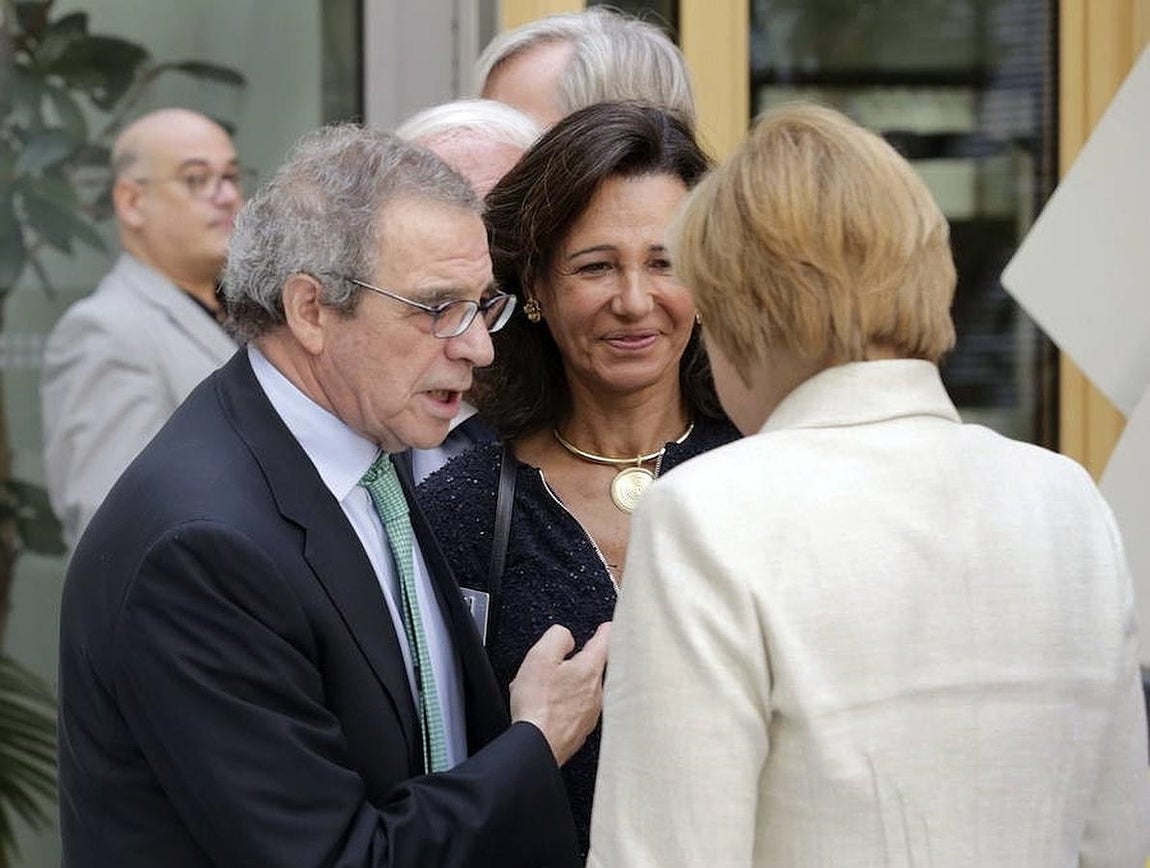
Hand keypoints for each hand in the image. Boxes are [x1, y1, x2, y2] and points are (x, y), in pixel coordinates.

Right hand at [509, 622, 610, 765]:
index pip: (605, 641)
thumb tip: (567, 638)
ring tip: (548, 688)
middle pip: (595, 668)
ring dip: (571, 685)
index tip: (607, 626)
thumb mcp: (540, 656)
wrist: (536, 746)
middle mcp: (596, 692)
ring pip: (586, 690)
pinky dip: (566, 705)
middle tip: (566, 659)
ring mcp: (591, 713)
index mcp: (589, 670)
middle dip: (582, 661)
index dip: (605, 630)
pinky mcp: (581, 730)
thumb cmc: (537, 705)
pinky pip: (577, 709)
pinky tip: (549, 708)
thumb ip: (557, 637)